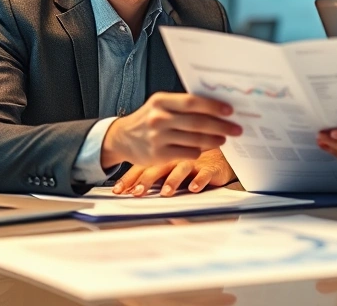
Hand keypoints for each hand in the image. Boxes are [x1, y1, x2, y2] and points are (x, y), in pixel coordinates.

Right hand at [101, 93, 241, 168]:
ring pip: (195, 140)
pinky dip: (200, 150)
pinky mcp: (158, 155)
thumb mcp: (160, 105)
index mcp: (160, 101)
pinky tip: (204, 147)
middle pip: (197, 122)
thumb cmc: (148, 119)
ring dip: (214, 140)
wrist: (122, 138)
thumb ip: (183, 105)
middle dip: (221, 126)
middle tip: (236, 128)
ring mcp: (158, 138)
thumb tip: (216, 106)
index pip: (192, 102)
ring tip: (224, 138)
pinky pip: (188, 153)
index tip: (229, 110)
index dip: (213, 106)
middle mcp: (158, 118)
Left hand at [111, 149, 236, 196]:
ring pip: (181, 170)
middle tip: (137, 192)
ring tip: (166, 192)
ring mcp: (193, 161)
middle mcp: (175, 157)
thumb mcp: (169, 161)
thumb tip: (128, 189)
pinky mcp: (210, 167)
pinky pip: (205, 173)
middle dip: (146, 181)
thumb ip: (152, 171)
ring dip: (173, 181)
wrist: (218, 144)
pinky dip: (200, 180)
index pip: (141, 168)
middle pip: (158, 168)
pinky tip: (194, 188)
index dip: (129, 179)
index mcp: (162, 157)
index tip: (117, 191)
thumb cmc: (190, 155)